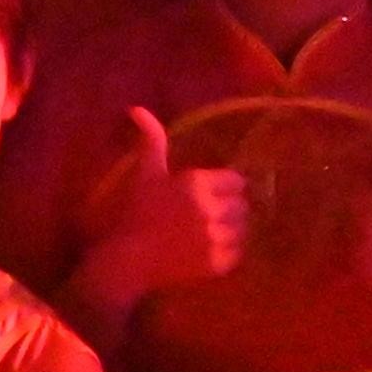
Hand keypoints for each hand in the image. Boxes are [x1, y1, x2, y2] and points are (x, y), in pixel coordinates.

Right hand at [83, 106, 249, 298]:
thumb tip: (137, 108)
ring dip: (230, 231)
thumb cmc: (138, 213)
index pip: (236, 181)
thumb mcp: (147, 174)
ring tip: (212, 233)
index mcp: (196, 184)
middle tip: (212, 215)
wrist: (129, 259)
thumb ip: (152, 140)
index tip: (215, 194)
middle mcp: (209, 209)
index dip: (227, 188)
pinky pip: (236, 254)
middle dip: (229, 209)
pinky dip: (227, 253)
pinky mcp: (216, 263)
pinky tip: (209, 250)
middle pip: (241, 206)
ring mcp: (214, 237)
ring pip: (242, 230)